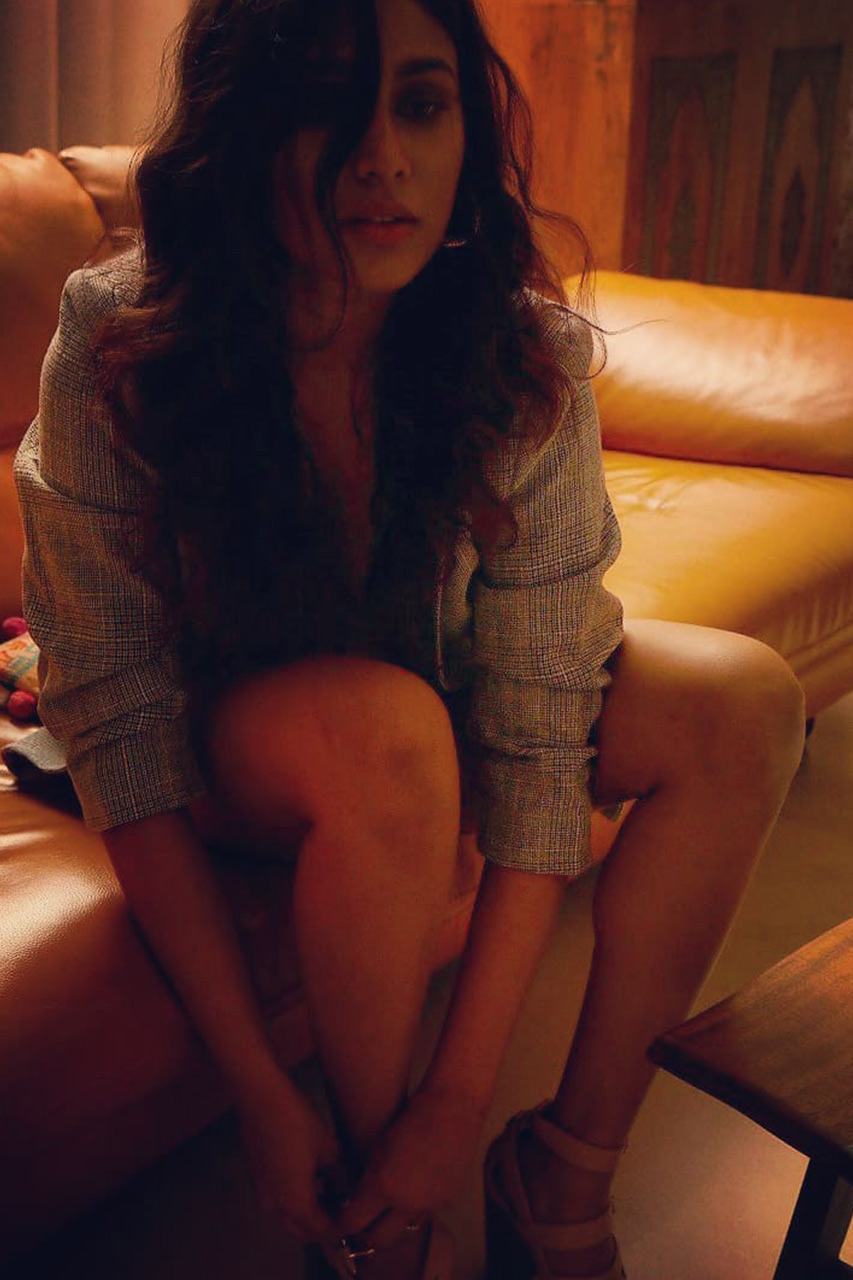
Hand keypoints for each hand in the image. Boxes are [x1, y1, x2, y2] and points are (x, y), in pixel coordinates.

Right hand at [237, 1072, 344, 1244]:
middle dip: (324, 1229)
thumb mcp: (329, 1148)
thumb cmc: (296, 1121)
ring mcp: (262, 1195)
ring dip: (309, 1218)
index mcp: (296, 1203)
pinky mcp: (257, 1182)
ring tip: (332, 1200)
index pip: (322, 1232)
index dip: (341, 1230)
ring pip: (289, 1221)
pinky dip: (296, 1206)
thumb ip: (340, 1176)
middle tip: (344, 1215)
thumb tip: (348, 1188)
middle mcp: (275, 1207)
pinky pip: (279, 1206)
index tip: (355, 1224)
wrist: (261, 1099)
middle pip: (303, 1233)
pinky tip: (312, 1186)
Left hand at [336, 1085, 487, 1248]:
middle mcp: (406, 1202)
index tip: (342, 1218)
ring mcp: (430, 1205)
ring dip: (394, 1221)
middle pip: (378, 1240)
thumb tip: (358, 1202)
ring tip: (391, 1200)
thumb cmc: (411, 1117)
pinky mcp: (448, 1201)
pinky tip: (417, 1184)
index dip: (343, 1222)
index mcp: (383, 1186)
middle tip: (364, 1220)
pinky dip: (417, 1206)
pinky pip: (425, 1214)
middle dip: (367, 1233)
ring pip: (404, 1228)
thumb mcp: (378, 1148)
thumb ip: (367, 1182)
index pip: (353, 1223)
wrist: (452, 1108)